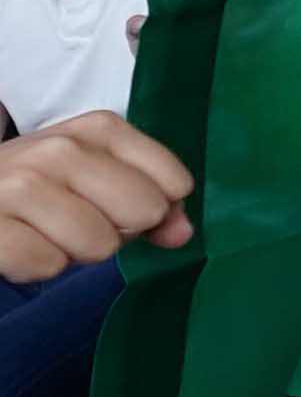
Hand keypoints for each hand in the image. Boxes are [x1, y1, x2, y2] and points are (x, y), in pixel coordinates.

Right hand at [0, 112, 190, 278]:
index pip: (173, 182)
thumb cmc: (37, 186)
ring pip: (98, 245)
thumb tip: (183, 233)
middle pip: (143, 213)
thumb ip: (149, 198)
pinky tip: (20, 243)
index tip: (119, 205)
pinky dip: (38, 267)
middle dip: (117, 231)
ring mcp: (20, 186)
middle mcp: (59, 149)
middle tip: (76, 220)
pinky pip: (48, 265)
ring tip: (45, 230)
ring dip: (74, 252)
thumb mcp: (96, 177)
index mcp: (96, 129)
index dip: (155, 208)